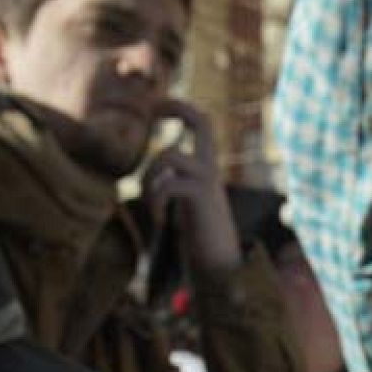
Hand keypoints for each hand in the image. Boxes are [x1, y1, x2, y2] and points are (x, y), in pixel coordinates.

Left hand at [141, 98, 242, 274]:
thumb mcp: (185, 203)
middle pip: (203, 122)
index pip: (201, 124)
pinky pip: (169, 185)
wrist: (222, 266)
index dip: (181, 108)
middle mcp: (210, 169)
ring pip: (169, 156)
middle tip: (153, 107)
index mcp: (206, 167)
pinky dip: (155, 201)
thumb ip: (174, 184)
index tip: (157, 104)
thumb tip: (151, 175)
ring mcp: (208, 182)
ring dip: (149, 178)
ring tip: (152, 204)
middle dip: (178, 108)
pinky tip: (159, 220)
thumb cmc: (200, 237)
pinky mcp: (201, 200)